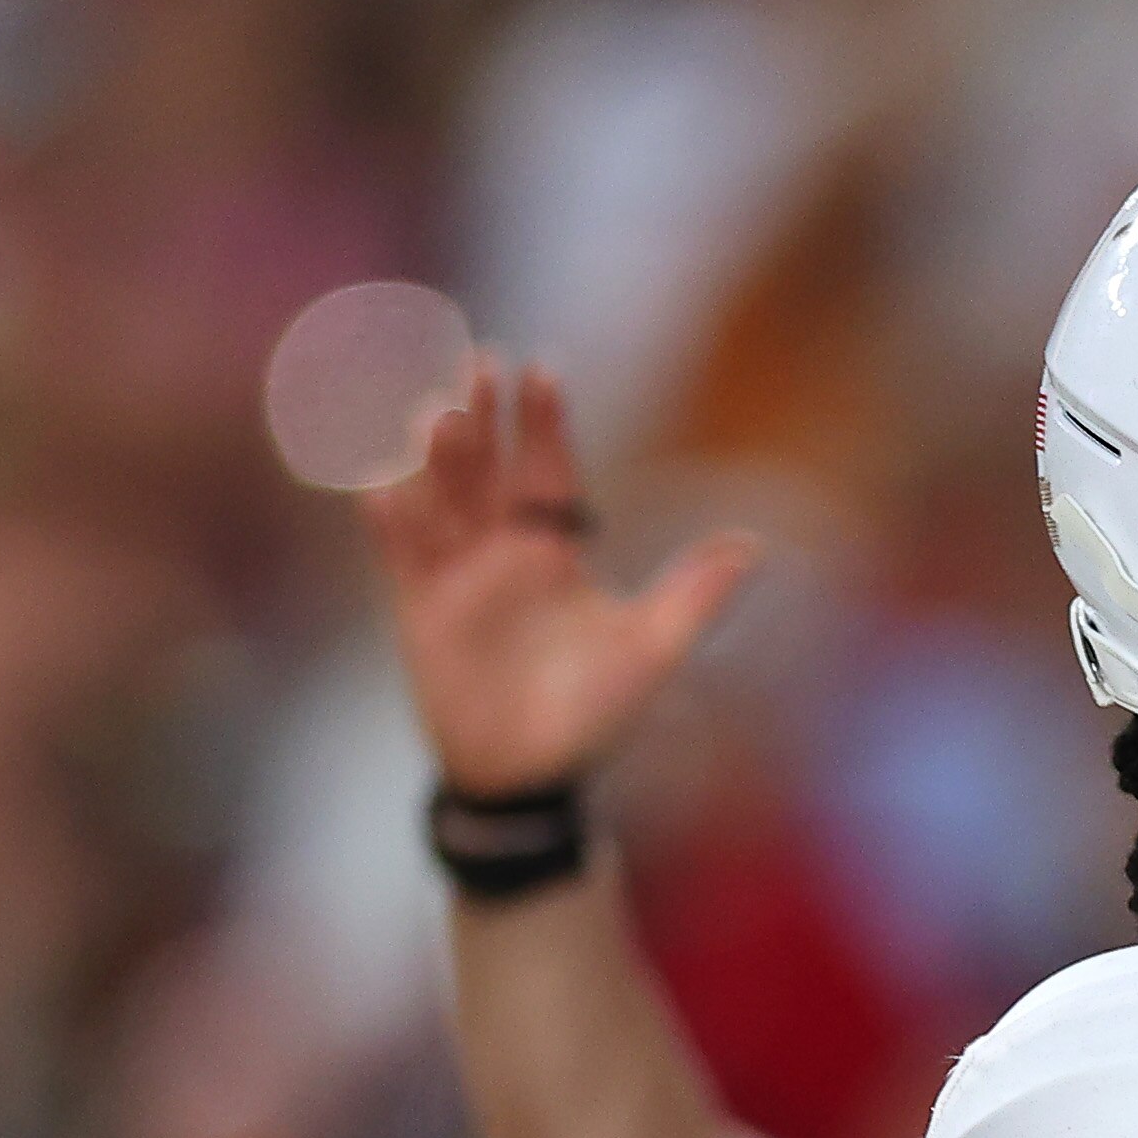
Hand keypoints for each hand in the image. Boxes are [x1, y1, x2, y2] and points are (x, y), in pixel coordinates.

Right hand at [362, 361, 760, 798]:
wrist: (533, 775)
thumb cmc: (593, 713)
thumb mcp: (652, 649)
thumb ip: (694, 594)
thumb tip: (756, 544)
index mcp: (556, 550)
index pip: (549, 472)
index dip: (544, 423)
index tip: (542, 369)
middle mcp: (502, 550)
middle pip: (488, 469)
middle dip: (484, 418)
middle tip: (479, 361)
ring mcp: (457, 576)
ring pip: (443, 501)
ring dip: (437, 460)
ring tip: (436, 414)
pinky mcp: (420, 609)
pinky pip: (400, 557)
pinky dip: (390, 522)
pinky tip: (380, 485)